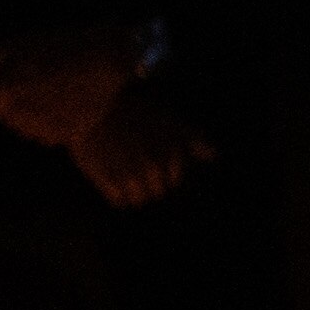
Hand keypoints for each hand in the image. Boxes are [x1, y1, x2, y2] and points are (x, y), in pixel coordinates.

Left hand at [0, 25, 140, 145]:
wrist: (107, 57)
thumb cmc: (60, 46)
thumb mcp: (18, 43)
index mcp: (6, 90)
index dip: (4, 97)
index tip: (22, 86)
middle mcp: (22, 112)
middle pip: (11, 122)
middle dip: (18, 110)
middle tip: (41, 91)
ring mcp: (49, 125)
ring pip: (30, 133)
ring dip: (35, 121)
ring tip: (54, 100)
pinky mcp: (71, 133)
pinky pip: (52, 138)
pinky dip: (54, 129)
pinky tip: (66, 111)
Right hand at [67, 94, 214, 208]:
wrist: (95, 107)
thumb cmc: (134, 112)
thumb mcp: (170, 120)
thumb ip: (195, 139)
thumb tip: (214, 157)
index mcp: (171, 153)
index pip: (174, 180)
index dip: (165, 172)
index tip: (151, 159)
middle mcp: (154, 167)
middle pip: (158, 192)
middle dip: (150, 182)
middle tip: (133, 164)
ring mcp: (130, 175)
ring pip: (139, 200)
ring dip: (133, 191)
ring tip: (122, 171)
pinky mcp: (106, 180)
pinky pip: (119, 202)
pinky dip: (116, 195)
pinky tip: (111, 179)